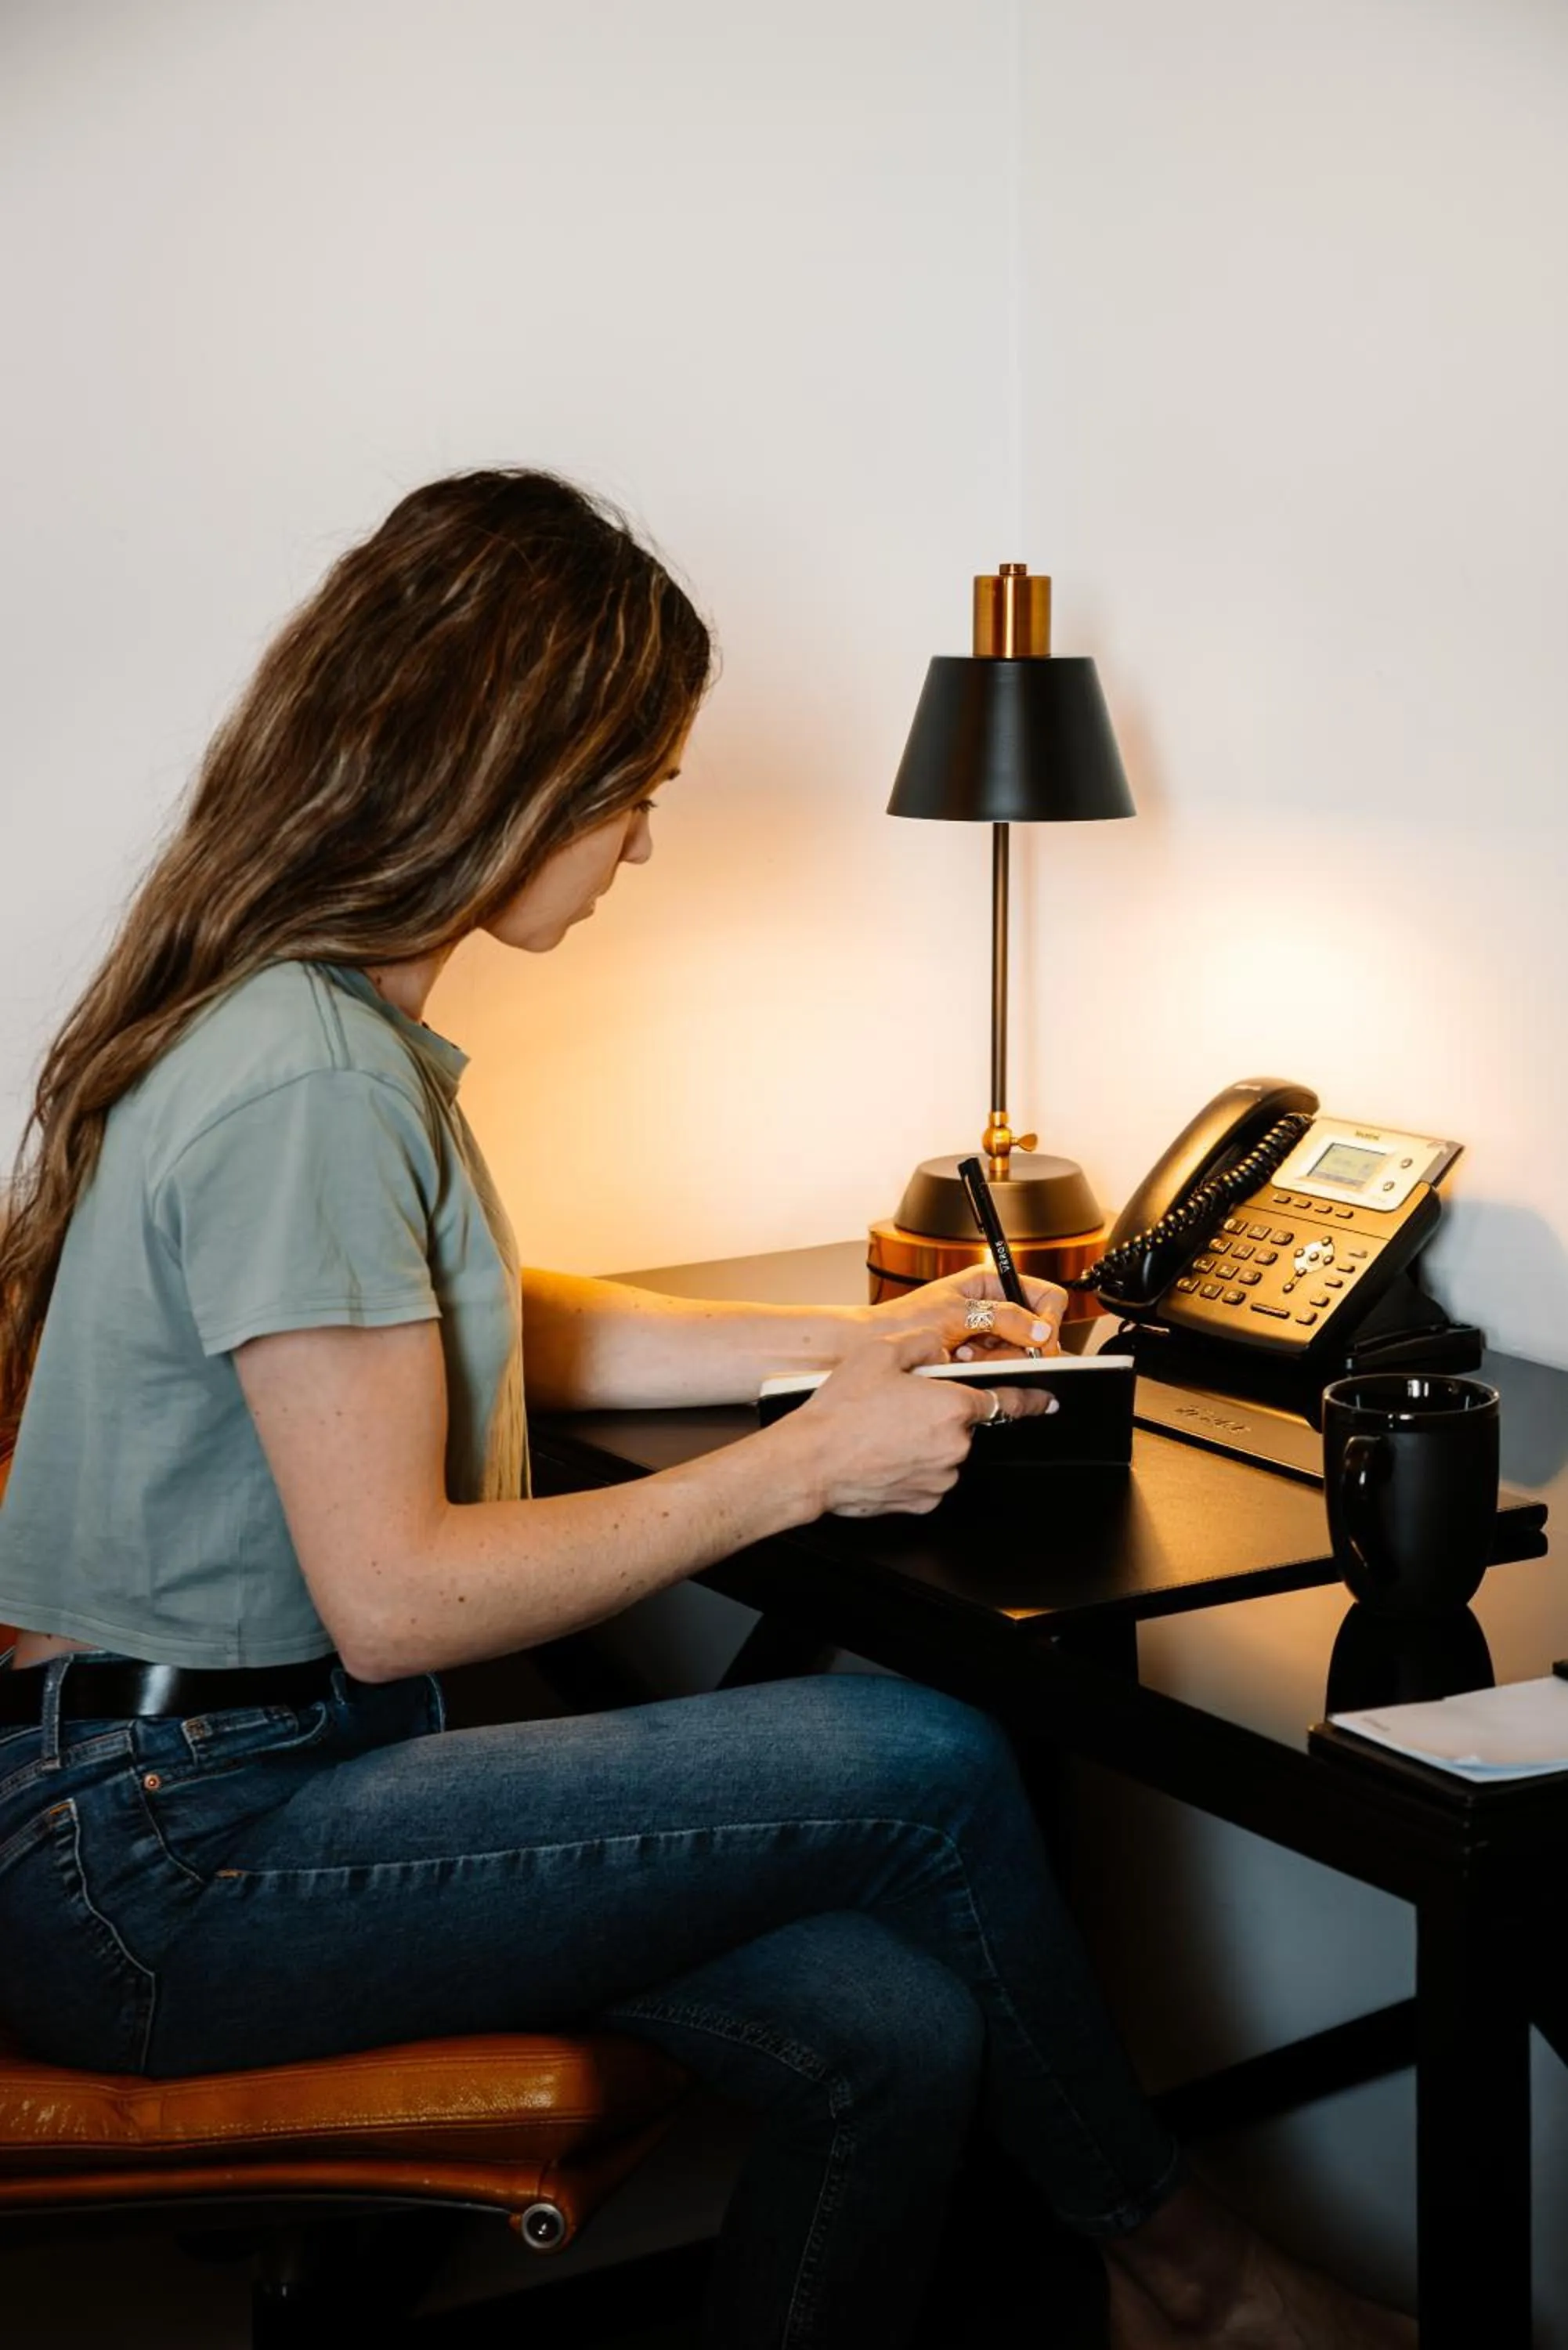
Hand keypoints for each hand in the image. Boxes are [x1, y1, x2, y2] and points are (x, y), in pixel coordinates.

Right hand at [790, 1324, 1055, 1517]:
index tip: (1046, 1400)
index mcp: (952, 1407)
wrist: (811, 1461)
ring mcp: (940, 1476)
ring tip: (884, 1433)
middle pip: (962, 1424)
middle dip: (940, 1415)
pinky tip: (885, 1455)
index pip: (1004, 1401)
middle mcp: (954, 1445)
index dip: (1028, 1398)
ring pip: (945, 1452)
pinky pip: (929, 1478)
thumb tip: (939, 1343)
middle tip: (900, 1409)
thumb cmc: (841, 1412)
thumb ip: (922, 1342)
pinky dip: (913, 1467)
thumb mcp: (880, 1353)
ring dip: (926, 1442)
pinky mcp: (924, 1500)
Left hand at [867, 1263, 1067, 1363]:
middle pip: (1038, 1330)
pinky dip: (988, 1368)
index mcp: (992, 1282)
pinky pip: (1004, 1367)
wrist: (879, 1343)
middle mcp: (996, 1306)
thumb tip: (1040, 1329)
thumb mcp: (958, 1312)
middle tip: (995, 1349)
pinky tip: (964, 1360)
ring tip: (967, 1352)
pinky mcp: (983, 1357)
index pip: (1046, 1296)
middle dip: (1019, 1344)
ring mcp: (990, 1333)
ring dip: (998, 1357)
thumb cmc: (906, 1318)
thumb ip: (1003, 1317)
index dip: (1048, 1319)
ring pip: (1023, 1353)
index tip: (1041, 1338)